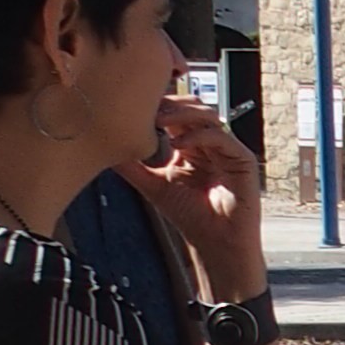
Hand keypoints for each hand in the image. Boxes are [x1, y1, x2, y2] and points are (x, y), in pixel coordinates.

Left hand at [125, 99, 267, 298]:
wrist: (215, 241)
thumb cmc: (190, 215)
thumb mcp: (152, 185)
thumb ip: (132, 167)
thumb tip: (102, 149)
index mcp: (191, 145)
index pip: (176, 115)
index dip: (158, 106)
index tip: (134, 107)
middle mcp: (210, 143)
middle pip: (193, 108)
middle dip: (170, 104)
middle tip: (146, 107)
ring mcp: (227, 149)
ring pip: (208, 116)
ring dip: (183, 113)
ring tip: (159, 120)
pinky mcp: (242, 159)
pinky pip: (221, 137)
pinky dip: (198, 136)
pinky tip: (178, 144)